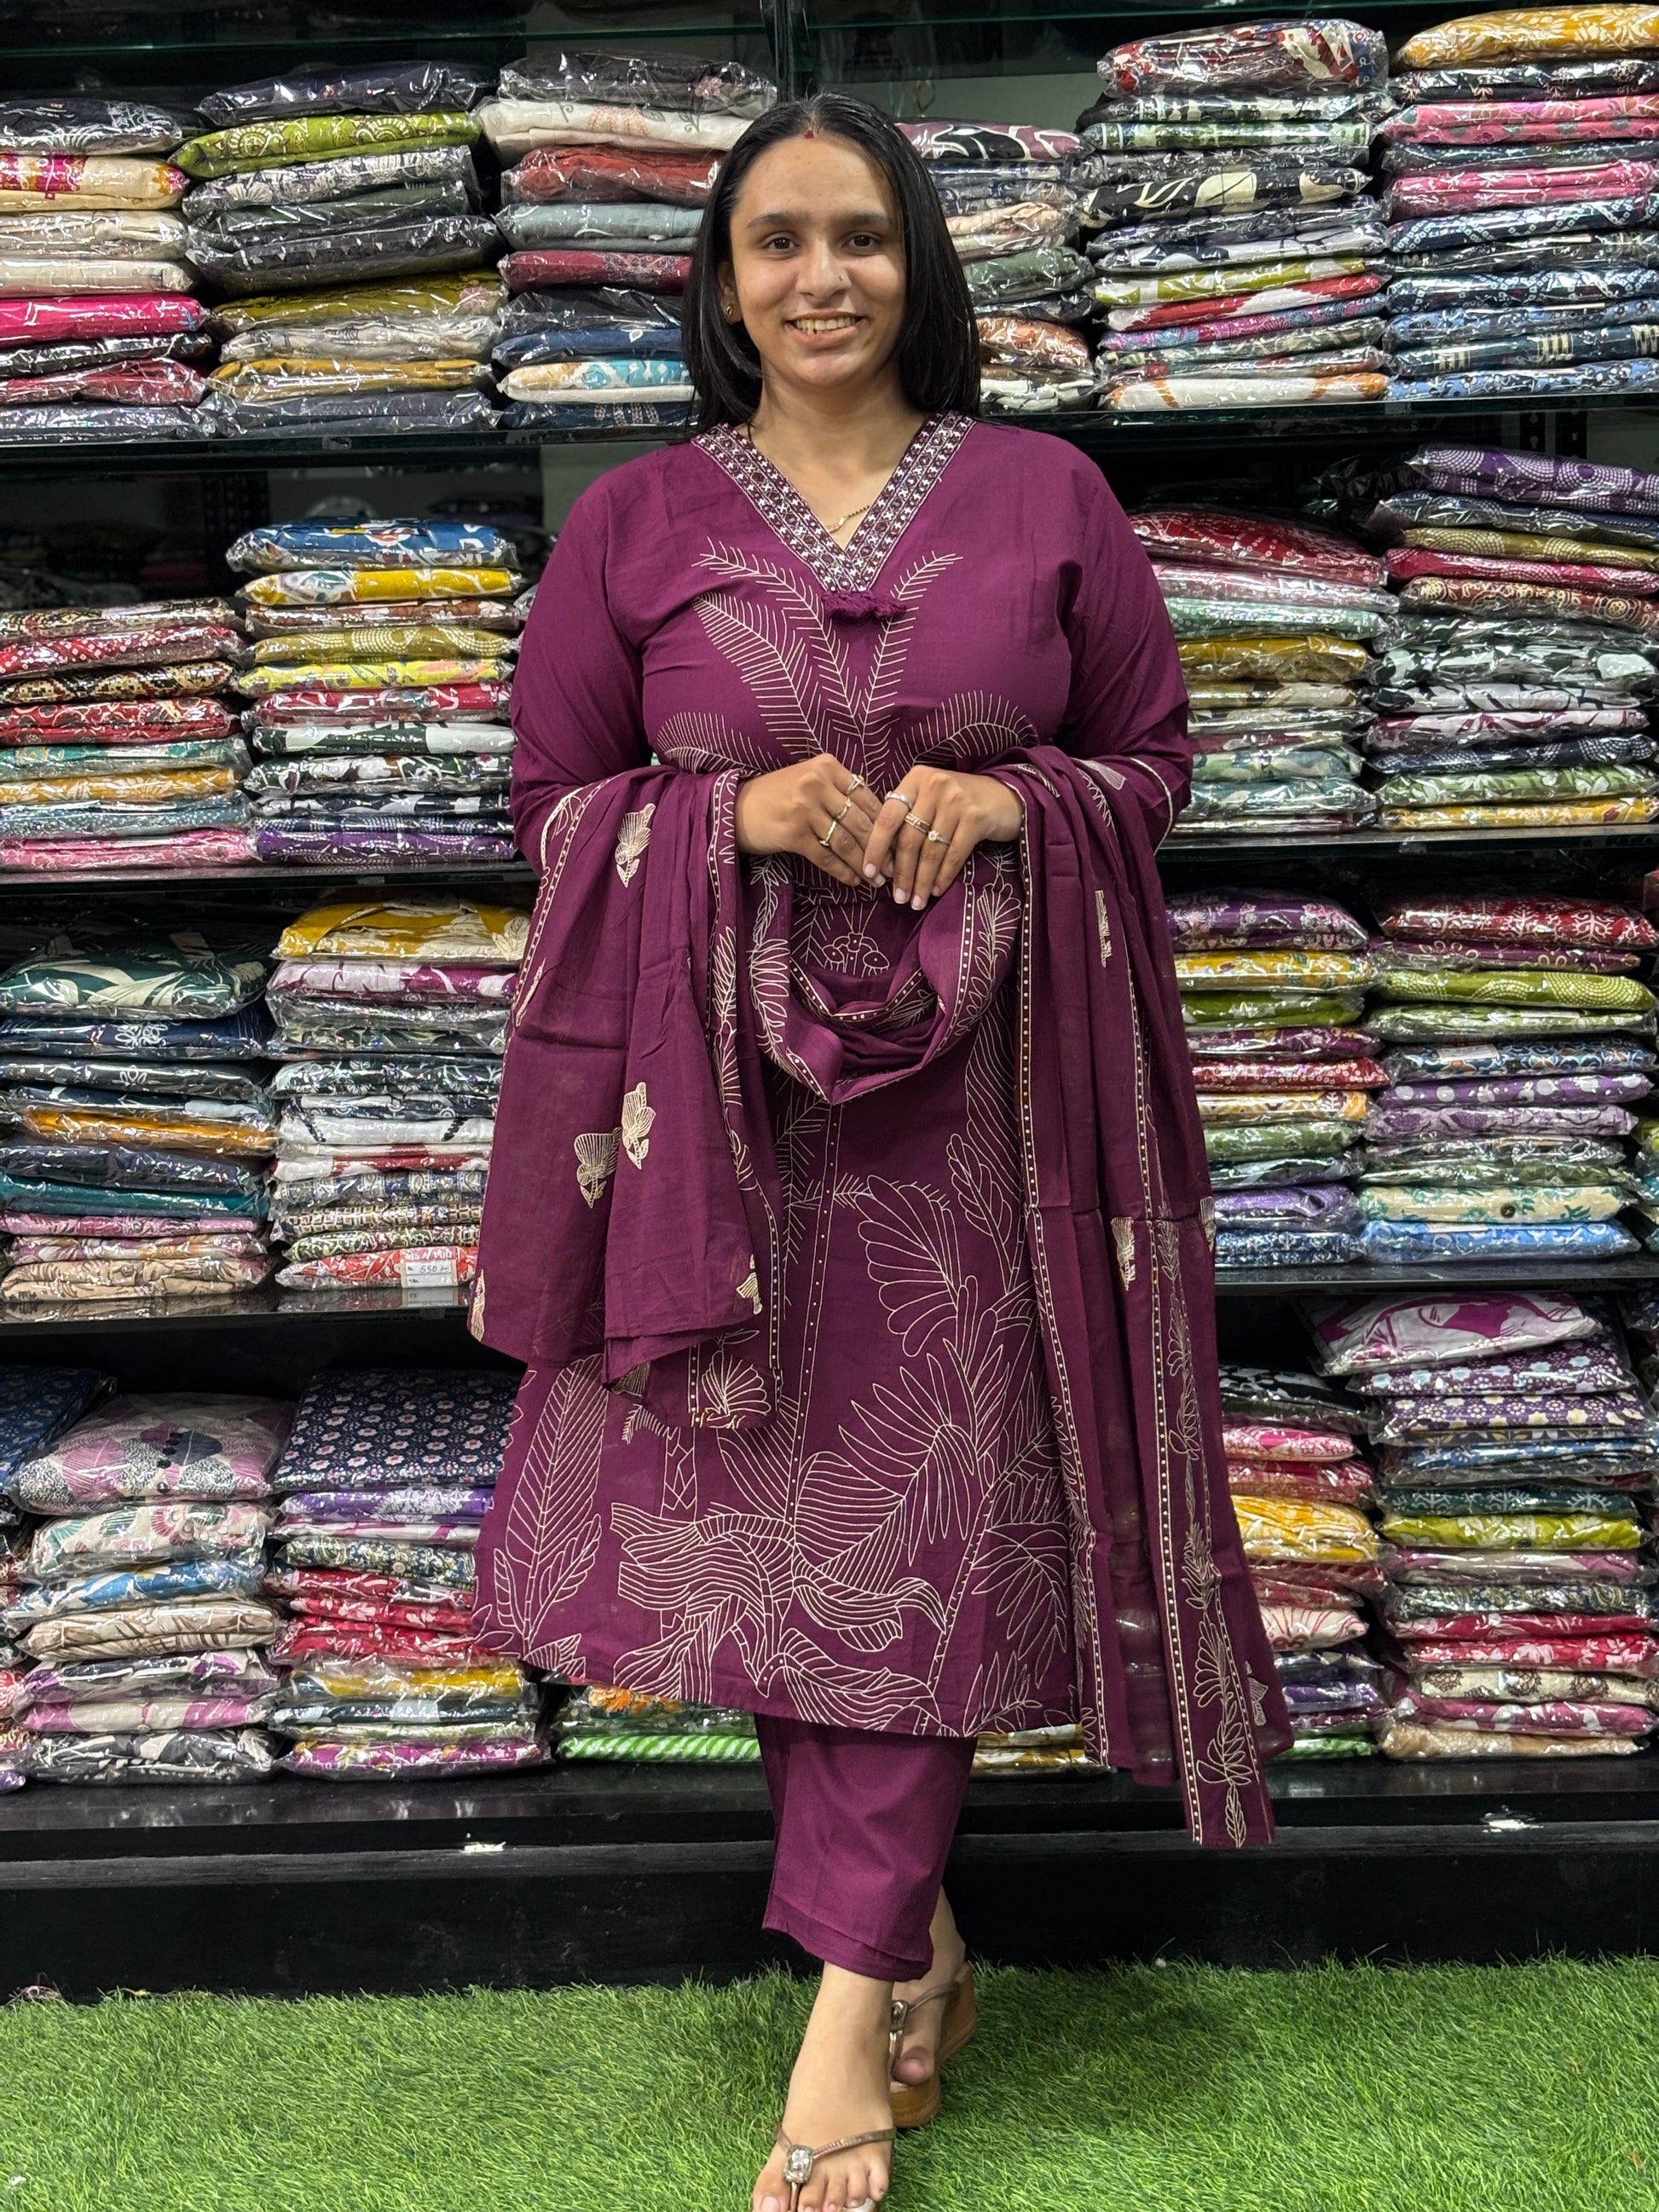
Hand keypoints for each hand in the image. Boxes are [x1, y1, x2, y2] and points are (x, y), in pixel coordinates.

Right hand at [733, 751, 883, 888]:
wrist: (737, 808)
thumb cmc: (779, 796)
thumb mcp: (810, 779)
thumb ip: (841, 790)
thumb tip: (880, 817)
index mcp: (827, 766)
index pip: (867, 797)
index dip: (887, 824)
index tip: (898, 844)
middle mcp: (816, 783)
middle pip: (860, 821)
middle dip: (881, 849)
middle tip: (894, 868)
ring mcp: (804, 808)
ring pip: (846, 842)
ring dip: (864, 864)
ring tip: (876, 879)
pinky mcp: (792, 833)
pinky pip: (826, 857)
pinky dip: (842, 871)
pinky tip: (853, 881)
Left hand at [862, 767, 1023, 909]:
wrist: (1007, 796)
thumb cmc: (960, 802)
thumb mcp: (930, 799)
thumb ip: (908, 817)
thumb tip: (881, 859)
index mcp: (916, 779)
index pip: (888, 816)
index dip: (876, 847)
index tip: (869, 873)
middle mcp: (935, 785)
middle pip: (909, 838)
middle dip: (901, 872)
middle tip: (897, 897)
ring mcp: (957, 800)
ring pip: (930, 850)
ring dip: (922, 880)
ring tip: (915, 901)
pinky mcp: (976, 817)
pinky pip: (954, 854)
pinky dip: (944, 876)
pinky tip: (937, 890)